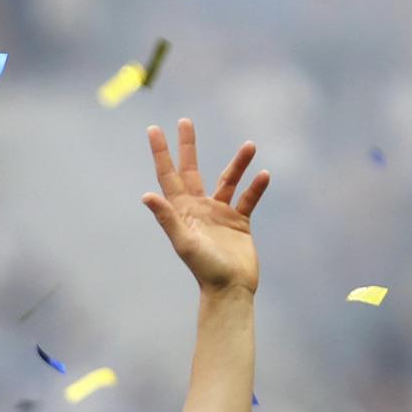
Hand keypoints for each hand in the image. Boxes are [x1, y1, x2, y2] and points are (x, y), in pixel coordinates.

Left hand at [139, 119, 266, 295]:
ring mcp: (220, 214)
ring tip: (250, 145)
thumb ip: (167, 218)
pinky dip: (256, 187)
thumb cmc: (205, 269)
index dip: (161, 153)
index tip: (153, 128)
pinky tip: (264, 175)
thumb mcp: (184, 242)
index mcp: (182, 211)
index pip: (168, 176)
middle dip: (188, 146)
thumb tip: (146, 196)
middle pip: (192, 170)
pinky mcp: (240, 222)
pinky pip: (249, 198)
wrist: (230, 290)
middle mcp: (199, 208)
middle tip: (185, 121)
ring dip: (238, 163)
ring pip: (228, 179)